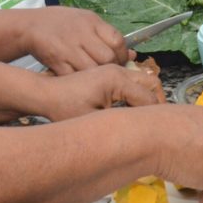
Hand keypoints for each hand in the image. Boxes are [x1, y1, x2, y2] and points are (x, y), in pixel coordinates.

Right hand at [20, 7, 128, 74]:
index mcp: (91, 21)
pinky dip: (83, 82)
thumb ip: (108, 36)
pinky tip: (83, 81)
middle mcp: (80, 34)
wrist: (29, 26)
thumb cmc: (62, 23)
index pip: (117, 40)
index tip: (122, 60)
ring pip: (93, 70)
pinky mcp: (56, 63)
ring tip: (99, 78)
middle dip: (113, 68)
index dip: (123, 54)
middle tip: (111, 72)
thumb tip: (132, 55)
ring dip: (99, 77)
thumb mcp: (86, 20)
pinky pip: (76, 77)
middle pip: (107, 57)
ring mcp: (67, 49)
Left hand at [37, 64, 161, 120]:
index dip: (153, 116)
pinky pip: (132, 80)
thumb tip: (141, 128)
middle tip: (152, 123)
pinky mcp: (108, 72)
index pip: (148, 98)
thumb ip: (121, 122)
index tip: (154, 132)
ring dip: (147, 97)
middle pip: (151, 82)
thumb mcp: (93, 121)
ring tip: (143, 118)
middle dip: (156, 103)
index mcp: (116, 80)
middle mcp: (117, 70)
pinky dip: (137, 93)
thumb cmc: (65, 109)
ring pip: (143, 80)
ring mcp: (113, 69)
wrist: (45, 94)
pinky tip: (130, 109)